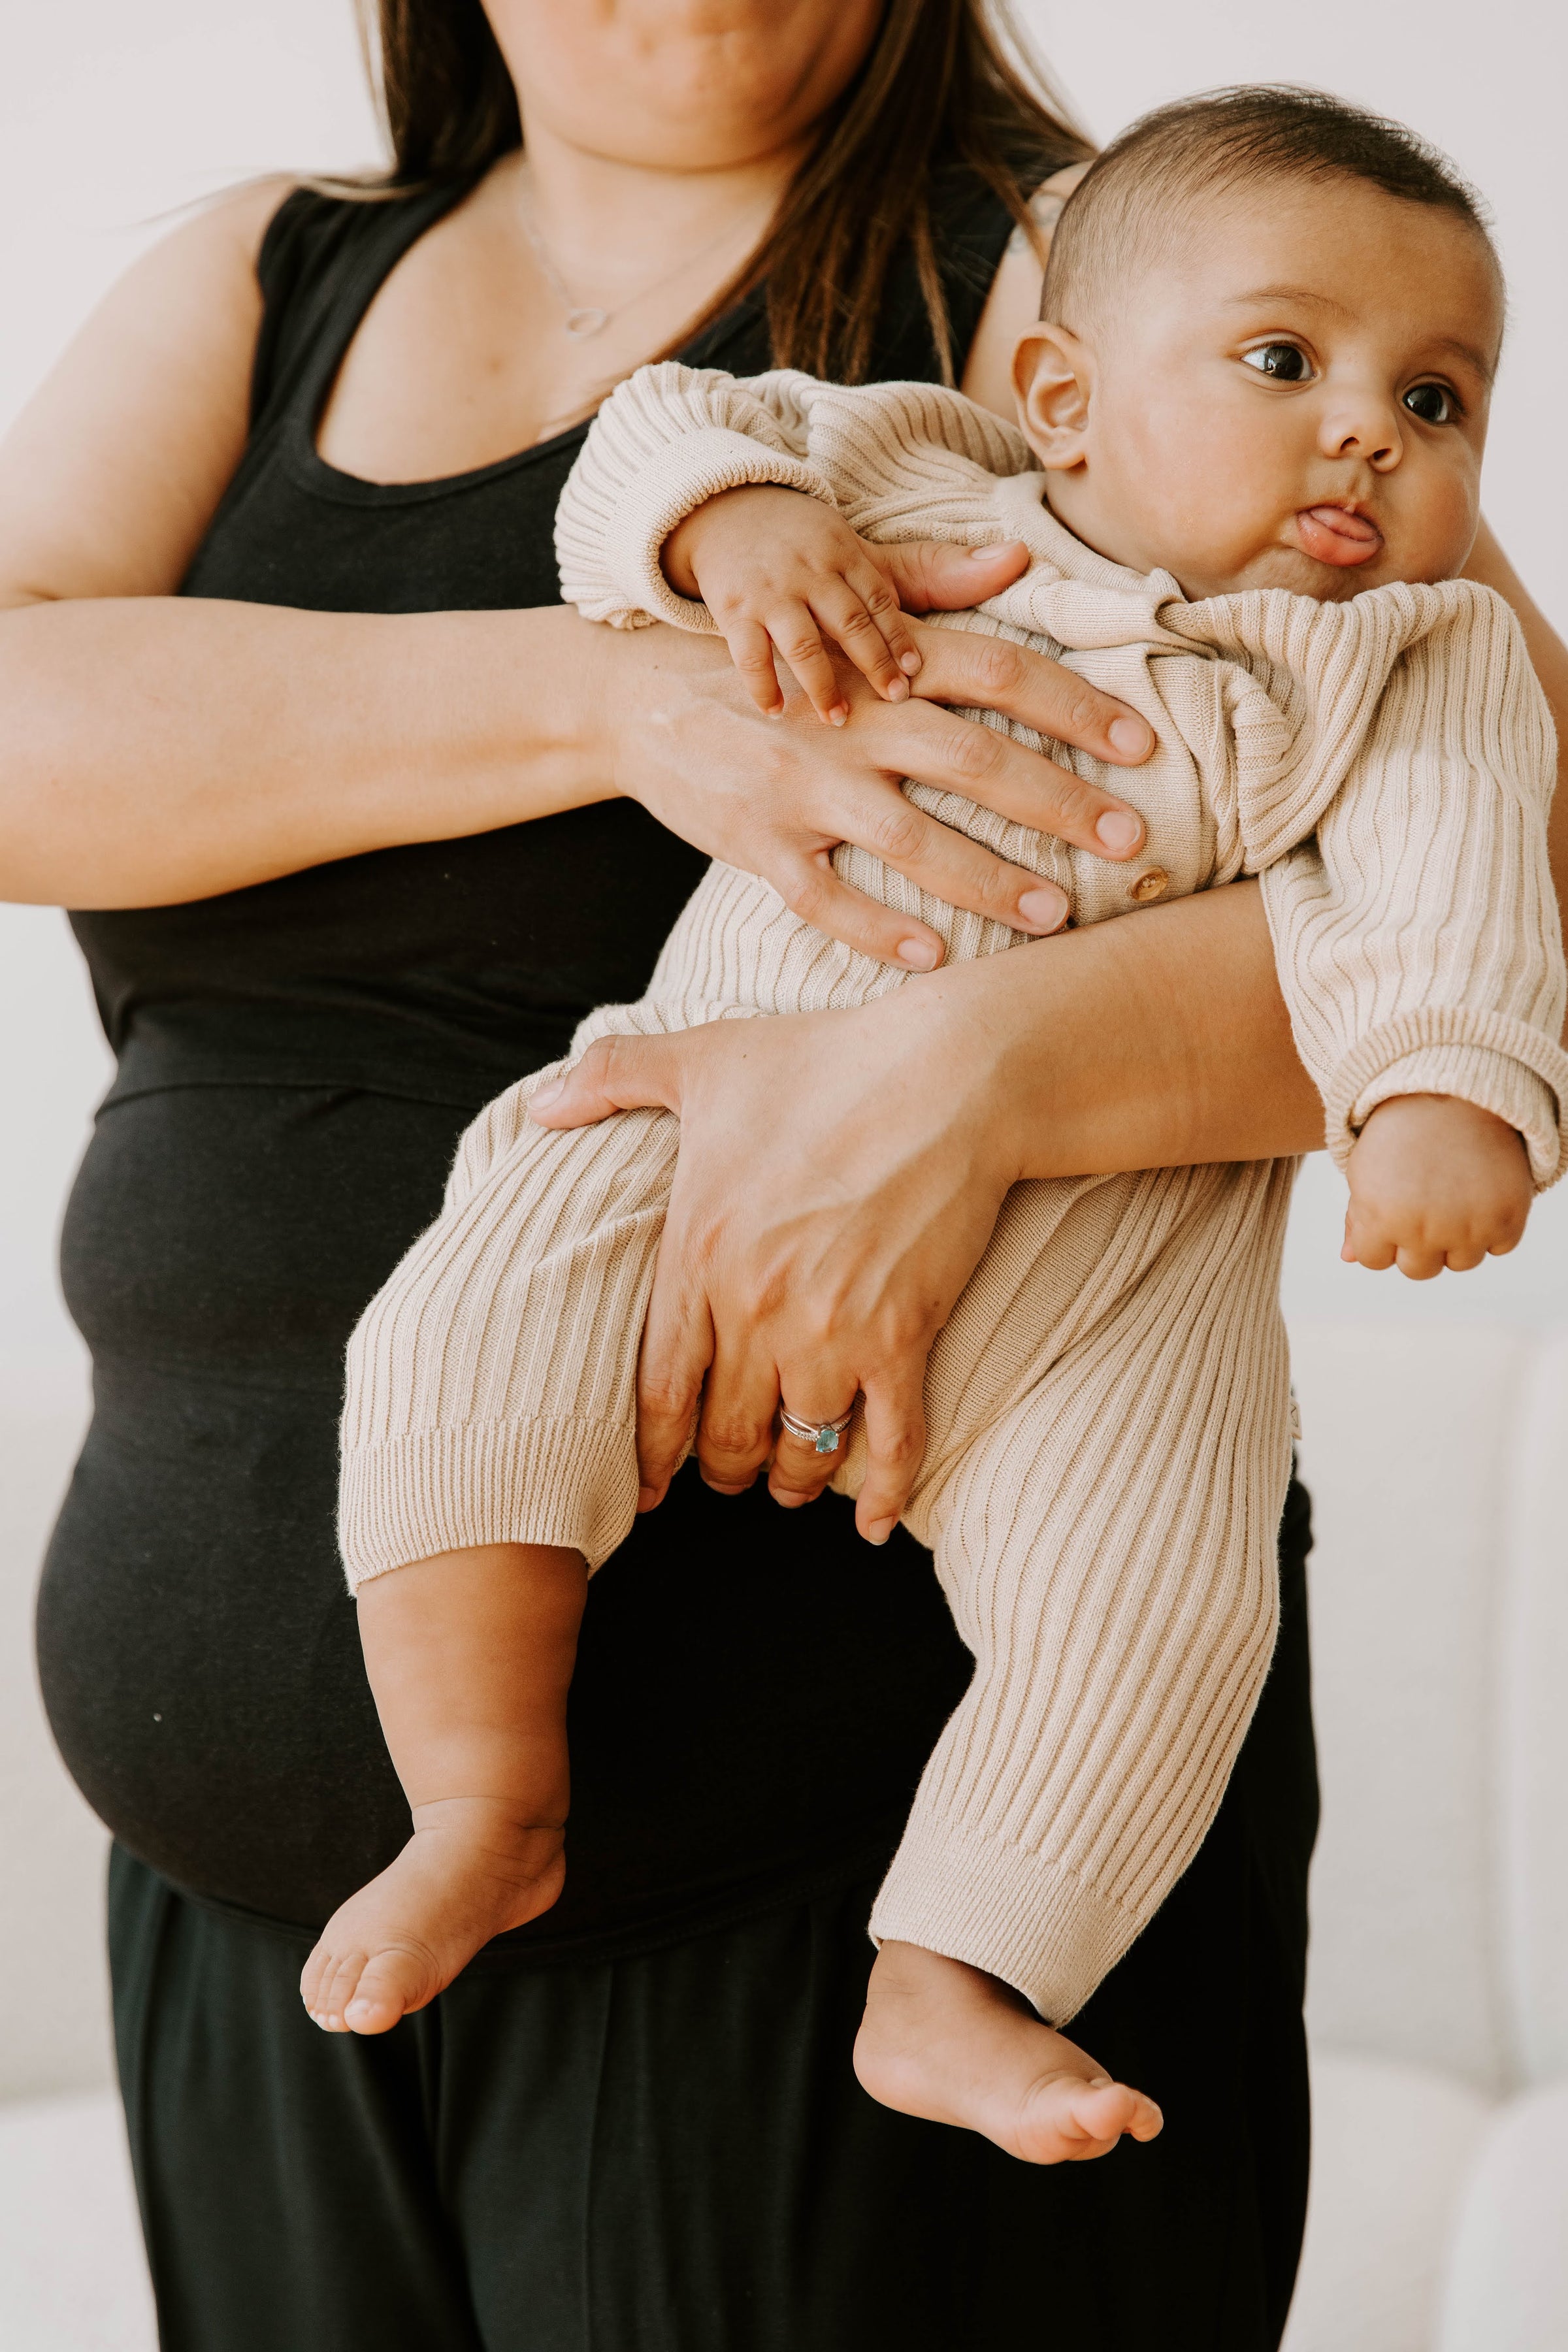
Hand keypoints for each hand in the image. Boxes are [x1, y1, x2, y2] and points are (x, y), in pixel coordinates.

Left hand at [529, 969, 1023, 1537]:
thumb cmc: (826, 1061)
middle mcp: (755, 1307)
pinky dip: (882, 1495)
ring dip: (791, 1479)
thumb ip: (612, 1075)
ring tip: (790, 1483)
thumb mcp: (704, 1056)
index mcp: (698, 1252)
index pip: (656, 1388)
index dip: (650, 1451)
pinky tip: (871, 1526)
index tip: (646, 1484)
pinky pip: (891, 1444)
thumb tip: (539, 1103)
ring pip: (799, 1449)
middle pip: (724, 1432)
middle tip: (724, 1476)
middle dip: (720, 1469)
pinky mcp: (905, 1338)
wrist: (950, 1074)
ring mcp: (833, 1331)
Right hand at [602, 619, 1150, 968]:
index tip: (1143, 746)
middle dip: (1059, 801)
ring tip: (1054, 913)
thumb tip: (1016, 558)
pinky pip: (824, 896)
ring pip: (909, 837)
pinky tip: (934, 955)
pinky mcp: (757, 844)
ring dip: (988, 877)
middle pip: (973, 758)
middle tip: (1129, 838)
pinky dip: (878, 928)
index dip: (1076, 707)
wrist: (636, 701)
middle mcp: (851, 722)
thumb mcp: (836, 617)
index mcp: (882, 666)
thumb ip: (931, 592)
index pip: (999, 675)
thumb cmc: (766, 664)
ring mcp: (802, 787)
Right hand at [664, 483, 1028, 723]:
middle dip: (872, 660)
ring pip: (800, 638)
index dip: (901, 639)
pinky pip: (747, 650)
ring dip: (820, 680)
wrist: (729, 511)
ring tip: (837, 720)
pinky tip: (775, 713)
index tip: (919, 677)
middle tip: (896, 703)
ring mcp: (771, 592)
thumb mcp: (871, 556)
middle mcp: (814, 571)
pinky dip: (762, 683)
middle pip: (849, 618)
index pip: (884, 601)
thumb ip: (938, 572)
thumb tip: (1022, 556)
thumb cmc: (814, 548)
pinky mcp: (733, 609)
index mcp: (854, 558)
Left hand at [1342, 1094, 1531, 1277]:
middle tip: (1426, 1201)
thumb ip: (1357, 1219)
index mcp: (1381, 1218)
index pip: (1373, 1260)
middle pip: (1418, 1270)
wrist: (1458, 1092)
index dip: (1380, 1235)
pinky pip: (1499, 1246)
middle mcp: (1425, 1230)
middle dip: (1418, 1243)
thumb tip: (1349, 1257)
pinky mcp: (1507, 1218)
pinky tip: (1483, 1192)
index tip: (1392, 1207)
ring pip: (1461, 1262)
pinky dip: (1495, 1226)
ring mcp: (1469, 1227)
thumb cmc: (1403, 1131)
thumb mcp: (1366, 1169)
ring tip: (1456, 1194)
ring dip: (1459, 1238)